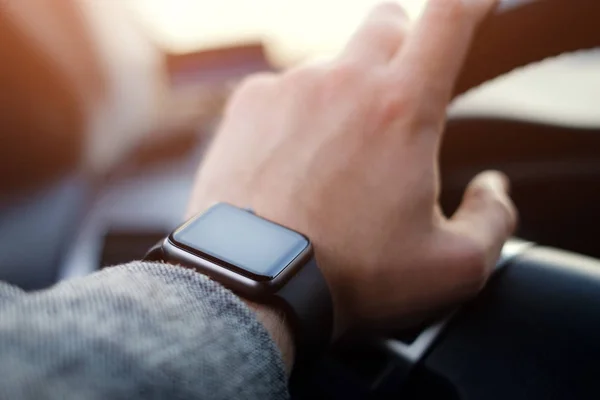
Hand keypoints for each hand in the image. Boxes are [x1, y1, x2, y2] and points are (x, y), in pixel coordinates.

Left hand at [188, 0, 515, 336]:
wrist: (253, 284)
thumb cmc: (350, 276)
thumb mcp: (451, 266)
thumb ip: (493, 219)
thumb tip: (493, 188)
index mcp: (404, 106)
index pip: (451, 17)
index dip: (471, 2)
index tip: (476, 5)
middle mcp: (345, 80)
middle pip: (387, 23)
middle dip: (403, 46)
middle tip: (398, 99)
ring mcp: (290, 86)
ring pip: (334, 63)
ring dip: (344, 94)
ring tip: (334, 159)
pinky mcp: (247, 103)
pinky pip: (284, 89)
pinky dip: (296, 114)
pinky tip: (289, 163)